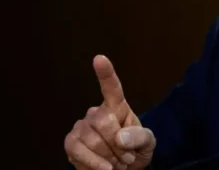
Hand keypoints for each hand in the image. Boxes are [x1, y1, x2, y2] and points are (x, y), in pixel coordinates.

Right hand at [65, 55, 155, 169]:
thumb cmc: (134, 151)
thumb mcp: (147, 143)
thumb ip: (140, 137)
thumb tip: (120, 137)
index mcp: (118, 107)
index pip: (111, 87)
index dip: (105, 73)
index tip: (99, 59)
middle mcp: (97, 112)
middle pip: (103, 121)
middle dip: (117, 144)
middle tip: (126, 157)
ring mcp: (81, 126)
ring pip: (91, 139)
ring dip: (109, 157)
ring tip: (116, 163)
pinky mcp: (71, 143)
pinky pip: (77, 150)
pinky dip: (93, 163)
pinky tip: (104, 168)